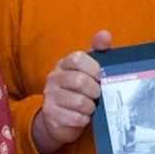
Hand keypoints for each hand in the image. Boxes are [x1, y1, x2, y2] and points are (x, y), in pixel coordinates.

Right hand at [33, 30, 112, 153]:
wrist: (58, 119)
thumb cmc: (78, 91)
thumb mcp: (87, 70)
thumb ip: (98, 52)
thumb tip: (105, 34)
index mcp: (64, 64)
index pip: (77, 59)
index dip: (93, 68)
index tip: (99, 77)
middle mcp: (54, 77)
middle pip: (79, 81)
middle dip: (95, 91)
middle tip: (97, 95)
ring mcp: (50, 96)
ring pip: (78, 101)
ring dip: (90, 107)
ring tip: (90, 107)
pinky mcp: (51, 114)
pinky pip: (75, 118)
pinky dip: (84, 119)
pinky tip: (83, 117)